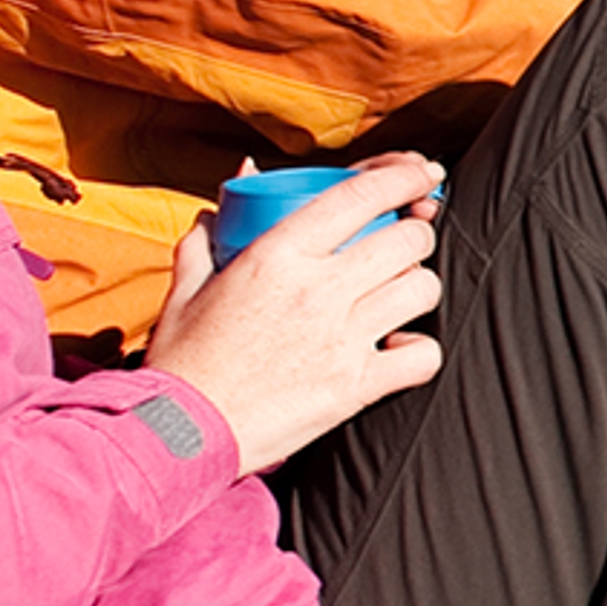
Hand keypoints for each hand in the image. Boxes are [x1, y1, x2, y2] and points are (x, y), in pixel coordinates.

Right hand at [141, 155, 444, 472]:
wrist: (181, 431)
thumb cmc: (184, 359)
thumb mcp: (186, 285)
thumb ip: (211, 232)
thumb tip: (236, 183)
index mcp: (276, 254)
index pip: (361, 196)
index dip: (405, 176)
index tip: (425, 174)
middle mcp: (317, 289)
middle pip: (409, 240)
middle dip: (417, 235)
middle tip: (405, 244)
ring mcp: (343, 338)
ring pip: (423, 290)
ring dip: (417, 287)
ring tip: (396, 294)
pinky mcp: (359, 385)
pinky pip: (424, 354)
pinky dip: (420, 350)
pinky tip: (396, 346)